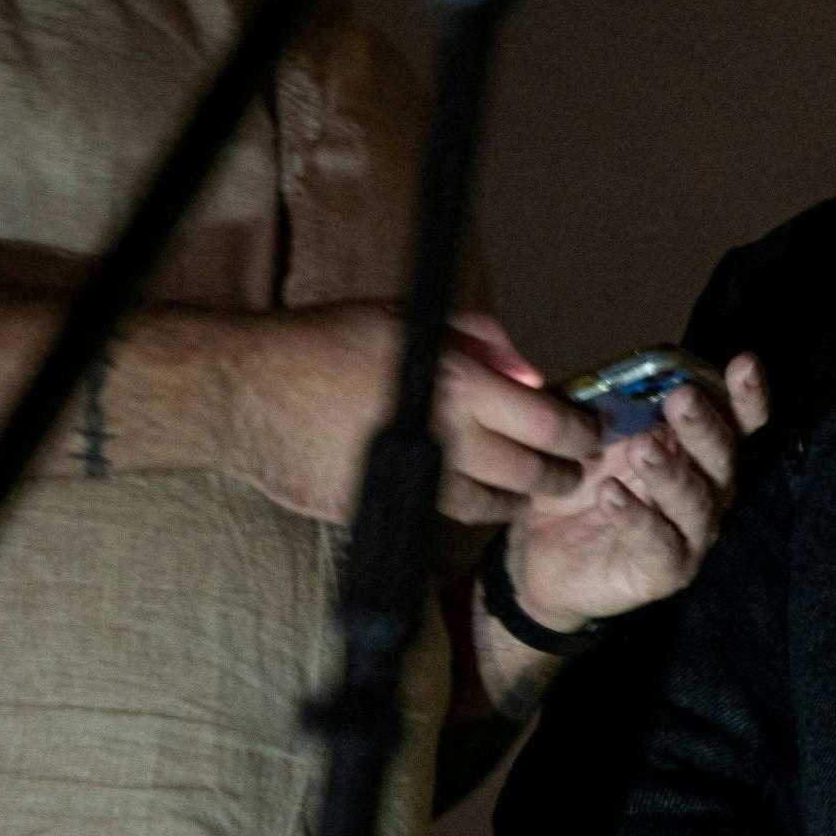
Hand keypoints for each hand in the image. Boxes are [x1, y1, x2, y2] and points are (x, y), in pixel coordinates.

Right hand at [227, 305, 604, 524]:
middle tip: (575, 470)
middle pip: (533, 473)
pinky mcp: (389, 507)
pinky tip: (477, 498)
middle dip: (564, 474)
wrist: (243, 392)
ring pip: (494, 506)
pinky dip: (470, 508)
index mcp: (458, 386)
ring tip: (532, 491)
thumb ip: (475, 340)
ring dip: (520, 500)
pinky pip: (445, 514)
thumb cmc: (321, 344)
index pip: (550, 421)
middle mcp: (448, 439)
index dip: (581, 431)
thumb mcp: (405, 320)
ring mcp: (418, 481)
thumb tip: (525, 367)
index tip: (592, 430)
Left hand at [495, 356, 768, 632]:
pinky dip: (636, 518)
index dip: (746, 397)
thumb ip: (601, 405)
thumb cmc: (574, 488)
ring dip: (671, 473)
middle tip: (681, 399)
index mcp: (694, 452)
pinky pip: (659, 544)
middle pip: (722, 458)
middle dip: (704, 427)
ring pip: (696, 502)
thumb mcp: (582, 437)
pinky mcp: (666, 572)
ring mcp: (689, 535)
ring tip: (641, 449)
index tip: (743, 365)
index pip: (736, 424)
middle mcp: (705, 492)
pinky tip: (609, 495)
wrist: (541, 557)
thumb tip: (608, 370)